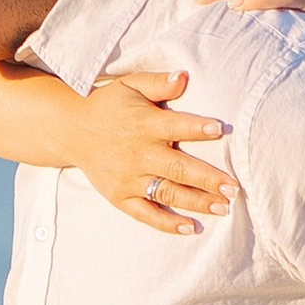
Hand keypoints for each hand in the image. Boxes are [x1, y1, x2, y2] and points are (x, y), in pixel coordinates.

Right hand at [73, 69, 232, 234]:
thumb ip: (158, 82)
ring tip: (224, 208)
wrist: (71, 130)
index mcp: (144, 124)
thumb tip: (184, 76)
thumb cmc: (109, 105)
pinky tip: (190, 228)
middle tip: (234, 188)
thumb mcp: (130, 85)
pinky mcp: (120, 197)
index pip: (175, 126)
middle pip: (177, 168)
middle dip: (207, 179)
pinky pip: (145, 213)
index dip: (197, 128)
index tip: (220, 130)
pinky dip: (167, 223)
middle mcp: (138, 153)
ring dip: (196, 202)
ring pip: (167, 192)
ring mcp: (128, 178)